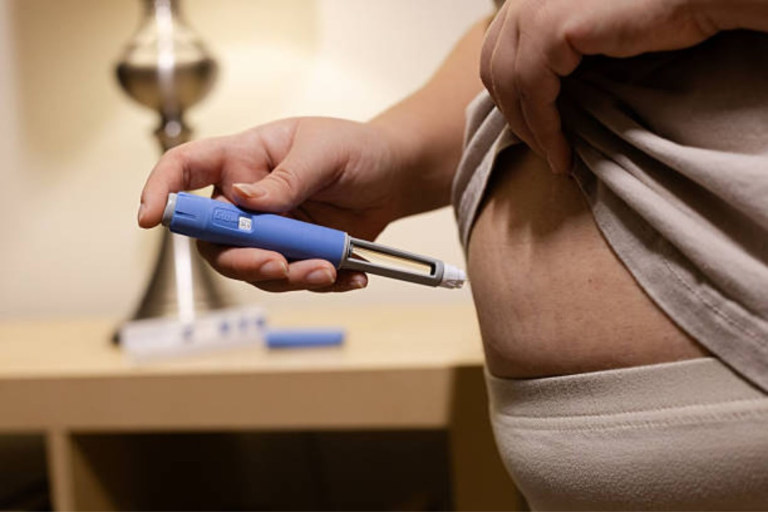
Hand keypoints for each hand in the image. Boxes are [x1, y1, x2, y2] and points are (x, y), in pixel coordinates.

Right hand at [138, 117, 408, 292]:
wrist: (395, 174)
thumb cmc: (355, 147)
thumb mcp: (323, 151)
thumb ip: (286, 177)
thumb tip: (245, 200)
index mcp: (243, 158)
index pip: (185, 169)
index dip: (160, 191)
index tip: (148, 218)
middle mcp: (248, 199)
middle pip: (216, 239)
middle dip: (241, 259)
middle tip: (276, 266)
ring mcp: (272, 231)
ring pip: (256, 267)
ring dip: (290, 276)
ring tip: (329, 269)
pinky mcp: (298, 254)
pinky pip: (295, 280)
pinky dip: (320, 283)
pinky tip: (349, 276)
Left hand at [480, 0, 717, 173]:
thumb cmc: (654, 17)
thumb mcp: (587, 36)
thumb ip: (555, 54)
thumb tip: (532, 99)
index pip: (496, 57)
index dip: (511, 101)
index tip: (535, 134)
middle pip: (494, 72)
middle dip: (516, 118)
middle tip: (545, 152)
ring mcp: (533, 8)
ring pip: (509, 86)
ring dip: (531, 131)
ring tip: (556, 159)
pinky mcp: (551, 27)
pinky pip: (532, 92)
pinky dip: (545, 129)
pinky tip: (562, 152)